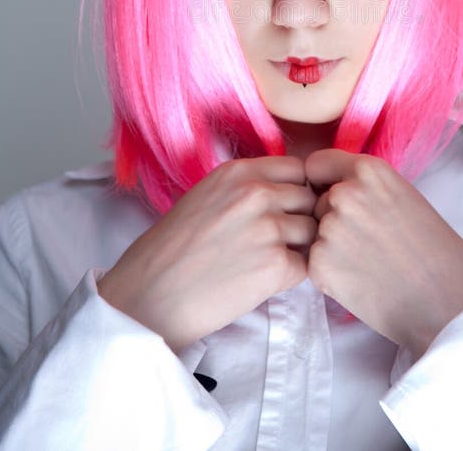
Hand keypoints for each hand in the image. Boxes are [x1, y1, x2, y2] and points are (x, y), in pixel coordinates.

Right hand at [97, 156, 316, 353]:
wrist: (151, 293)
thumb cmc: (172, 248)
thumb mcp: (207, 195)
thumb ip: (246, 187)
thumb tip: (288, 191)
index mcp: (239, 171)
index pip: (298, 169)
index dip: (296, 190)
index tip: (284, 208)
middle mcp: (256, 193)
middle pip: (309, 199)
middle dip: (300, 218)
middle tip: (276, 241)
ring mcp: (268, 228)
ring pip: (312, 231)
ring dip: (298, 248)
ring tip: (267, 261)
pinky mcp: (275, 266)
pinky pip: (306, 266)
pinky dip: (292, 276)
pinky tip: (263, 281)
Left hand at [305, 149, 462, 359]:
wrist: (447, 304)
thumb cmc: (438, 253)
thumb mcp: (406, 196)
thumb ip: (369, 188)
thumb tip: (338, 187)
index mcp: (369, 171)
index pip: (317, 163)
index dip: (324, 181)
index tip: (333, 196)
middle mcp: (344, 194)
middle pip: (316, 200)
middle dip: (330, 216)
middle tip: (363, 241)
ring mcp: (329, 229)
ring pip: (314, 231)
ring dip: (330, 245)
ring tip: (366, 263)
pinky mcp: (320, 265)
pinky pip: (313, 261)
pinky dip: (330, 272)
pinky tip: (360, 281)